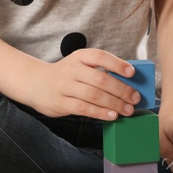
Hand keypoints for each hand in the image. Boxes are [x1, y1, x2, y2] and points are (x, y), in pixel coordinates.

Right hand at [22, 48, 142, 119]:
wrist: (36, 84)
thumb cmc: (66, 76)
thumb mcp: (79, 66)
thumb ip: (100, 71)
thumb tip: (129, 82)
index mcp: (79, 57)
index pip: (100, 57)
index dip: (117, 64)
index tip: (132, 73)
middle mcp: (71, 69)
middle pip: (101, 79)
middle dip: (122, 90)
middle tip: (135, 98)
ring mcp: (65, 86)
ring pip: (94, 95)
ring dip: (114, 104)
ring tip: (128, 110)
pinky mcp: (61, 102)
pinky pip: (84, 108)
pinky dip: (101, 113)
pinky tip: (112, 116)